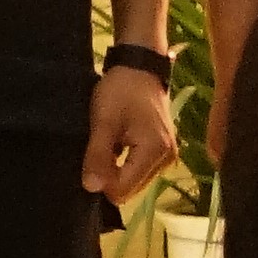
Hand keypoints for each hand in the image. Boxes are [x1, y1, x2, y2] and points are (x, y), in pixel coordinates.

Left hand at [83, 61, 179, 207]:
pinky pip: (140, 170)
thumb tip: (91, 188)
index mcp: (155, 152)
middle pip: (130, 189)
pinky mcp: (164, 151)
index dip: (102, 181)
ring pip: (134, 181)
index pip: (123, 189)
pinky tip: (117, 147)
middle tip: (98, 150)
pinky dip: (125, 164)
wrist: (139, 68)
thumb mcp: (103, 122)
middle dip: (110, 177)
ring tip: (108, 146)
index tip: (90, 161)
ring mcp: (167, 156)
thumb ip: (98, 156)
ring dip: (117, 170)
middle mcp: (167, 159)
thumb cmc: (121, 91)